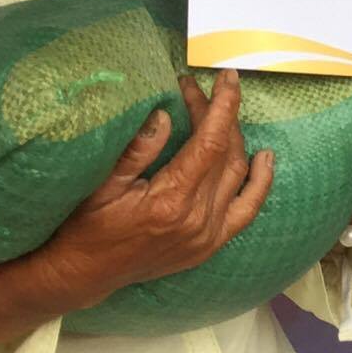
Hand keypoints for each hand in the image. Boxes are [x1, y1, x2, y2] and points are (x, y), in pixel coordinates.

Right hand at [31, 69, 273, 309]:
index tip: (227, 78)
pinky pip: (247, 209)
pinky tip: (265, 158)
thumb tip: (166, 114)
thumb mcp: (102, 184)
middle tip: (198, 90)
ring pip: (237, 174)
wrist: (86, 274)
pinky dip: (260, 182)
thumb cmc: (88, 226)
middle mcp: (197, 219)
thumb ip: (137, 149)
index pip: (210, 142)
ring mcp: (208, 235)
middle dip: (218, 114)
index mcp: (171, 201)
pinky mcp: (211, 244)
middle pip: (225, 152)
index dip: (222, 106)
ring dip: (235, 138)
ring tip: (221, 112)